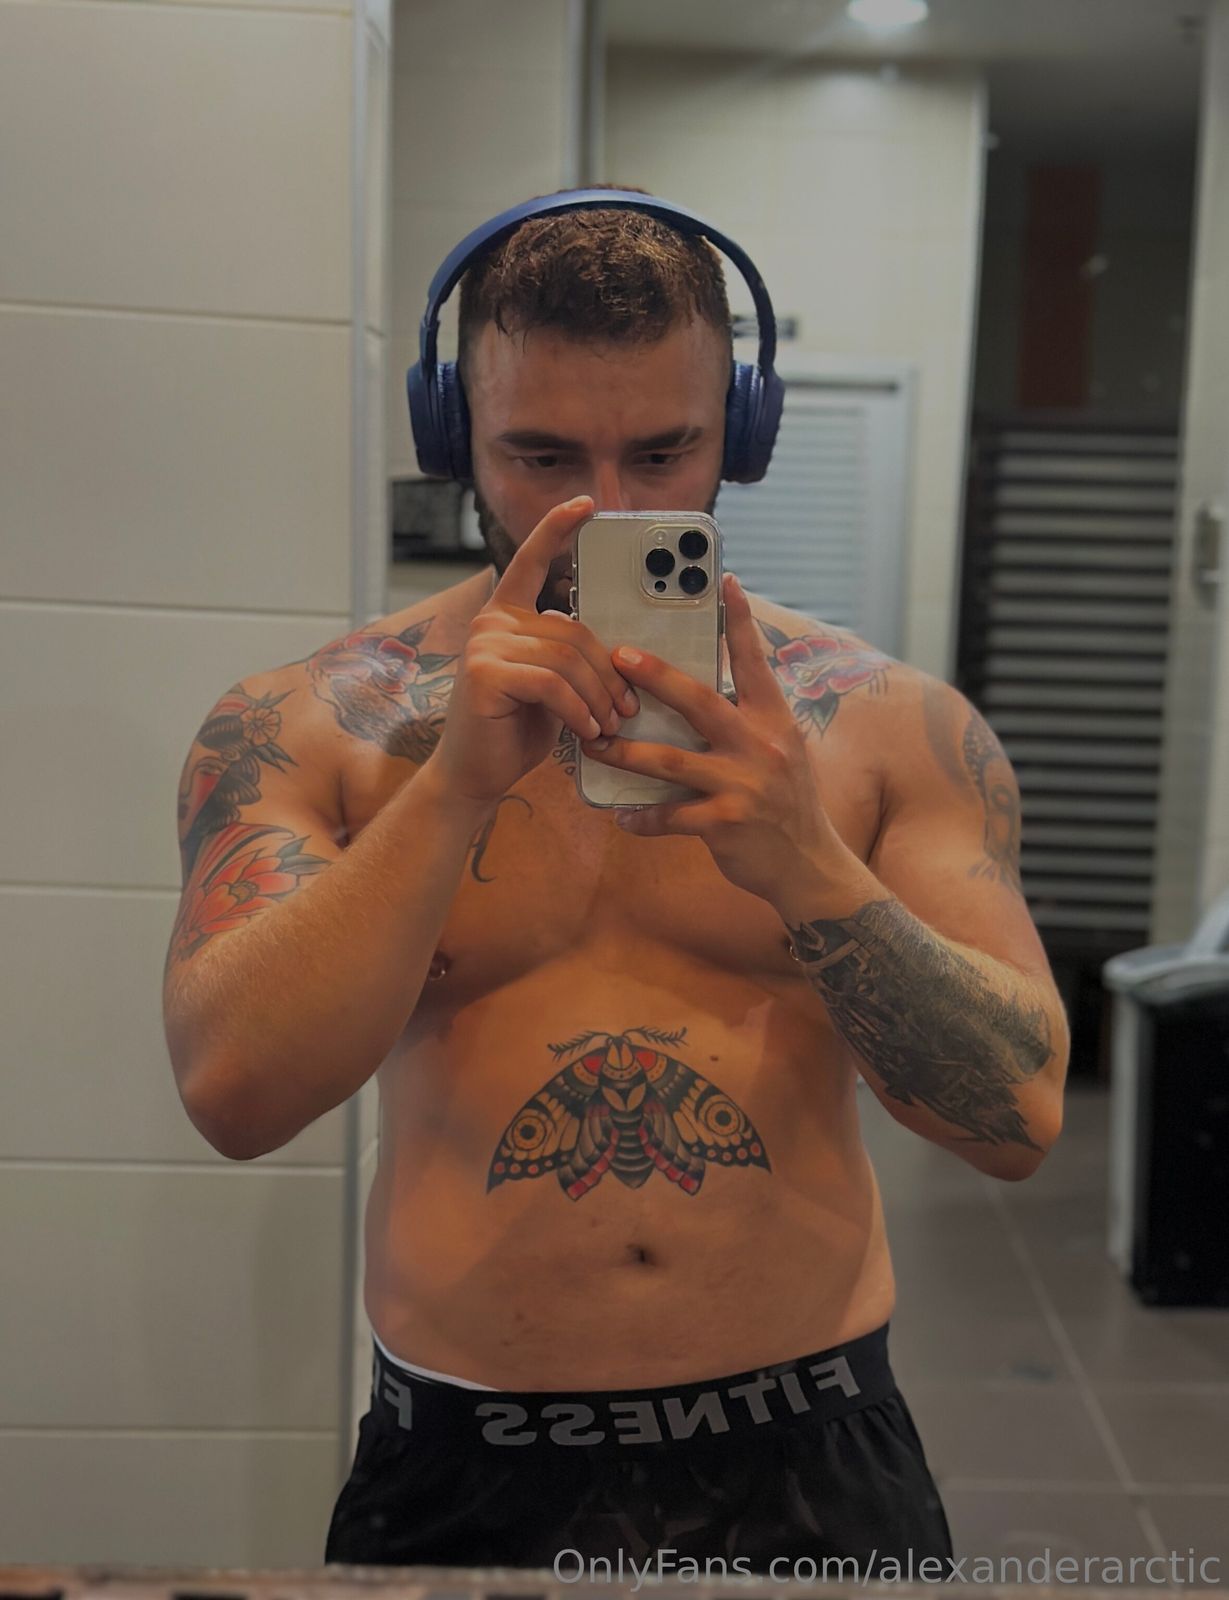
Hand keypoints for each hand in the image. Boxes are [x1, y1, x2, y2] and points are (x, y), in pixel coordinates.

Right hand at [426, 495, 639, 809]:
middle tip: (627, 708)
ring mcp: (484, 646)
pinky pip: (553, 684)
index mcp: (506, 616)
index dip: (558, 528)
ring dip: (599, 697)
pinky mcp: (485, 675)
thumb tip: (623, 652)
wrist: (474, 774)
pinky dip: (578, 711)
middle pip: (574, 631)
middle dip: (609, 673)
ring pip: (568, 659)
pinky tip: (587, 732)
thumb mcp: (551, 686)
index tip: (585, 504)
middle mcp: (491, 622)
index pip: (532, 561)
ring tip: (609, 725)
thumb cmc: (516, 730)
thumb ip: (571, 657)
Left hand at [579, 572, 843, 903]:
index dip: (739, 621)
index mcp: (773, 720)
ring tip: (593, 744)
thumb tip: (699, 690)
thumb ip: (746, 721)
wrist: (809, 867)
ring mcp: (743, 785)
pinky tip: (620, 815)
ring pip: (669, 760)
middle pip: (699, 700)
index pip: (753, 662)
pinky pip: (670, 816)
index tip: (725, 580)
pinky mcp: (725, 825)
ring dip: (625, 753)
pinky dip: (642, 817)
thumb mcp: (779, 751)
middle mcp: (761, 746)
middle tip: (617, 656)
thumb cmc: (786, 803)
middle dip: (655, 676)